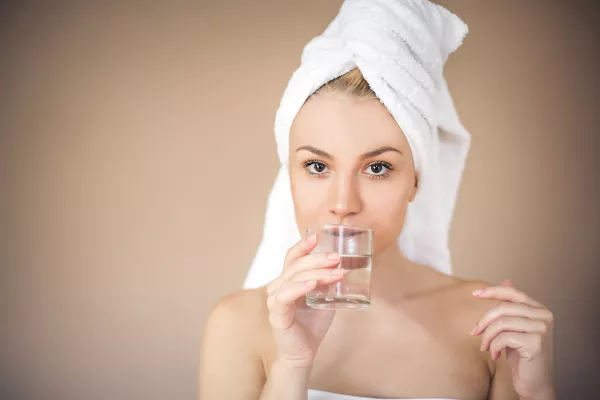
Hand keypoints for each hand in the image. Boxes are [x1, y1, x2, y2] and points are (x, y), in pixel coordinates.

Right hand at [266, 233, 343, 368]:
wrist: (304, 353)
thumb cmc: (312, 326)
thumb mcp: (324, 299)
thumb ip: (328, 284)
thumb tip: (342, 267)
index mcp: (288, 281)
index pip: (292, 258)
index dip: (303, 246)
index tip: (317, 236)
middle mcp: (278, 287)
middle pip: (296, 265)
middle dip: (318, 258)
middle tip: (337, 257)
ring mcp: (275, 300)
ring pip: (294, 277)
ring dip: (316, 273)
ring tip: (336, 272)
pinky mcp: (276, 314)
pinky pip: (286, 296)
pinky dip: (300, 287)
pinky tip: (313, 284)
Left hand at [471, 280, 554, 398]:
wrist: (534, 383)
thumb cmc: (522, 355)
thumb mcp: (514, 328)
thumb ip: (511, 308)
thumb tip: (506, 280)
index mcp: (540, 310)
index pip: (514, 293)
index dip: (493, 291)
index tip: (474, 293)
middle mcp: (544, 317)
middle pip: (504, 308)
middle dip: (484, 320)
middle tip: (474, 332)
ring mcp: (542, 329)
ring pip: (501, 323)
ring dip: (487, 336)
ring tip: (485, 347)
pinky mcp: (536, 343)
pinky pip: (504, 338)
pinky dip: (493, 346)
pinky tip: (495, 355)